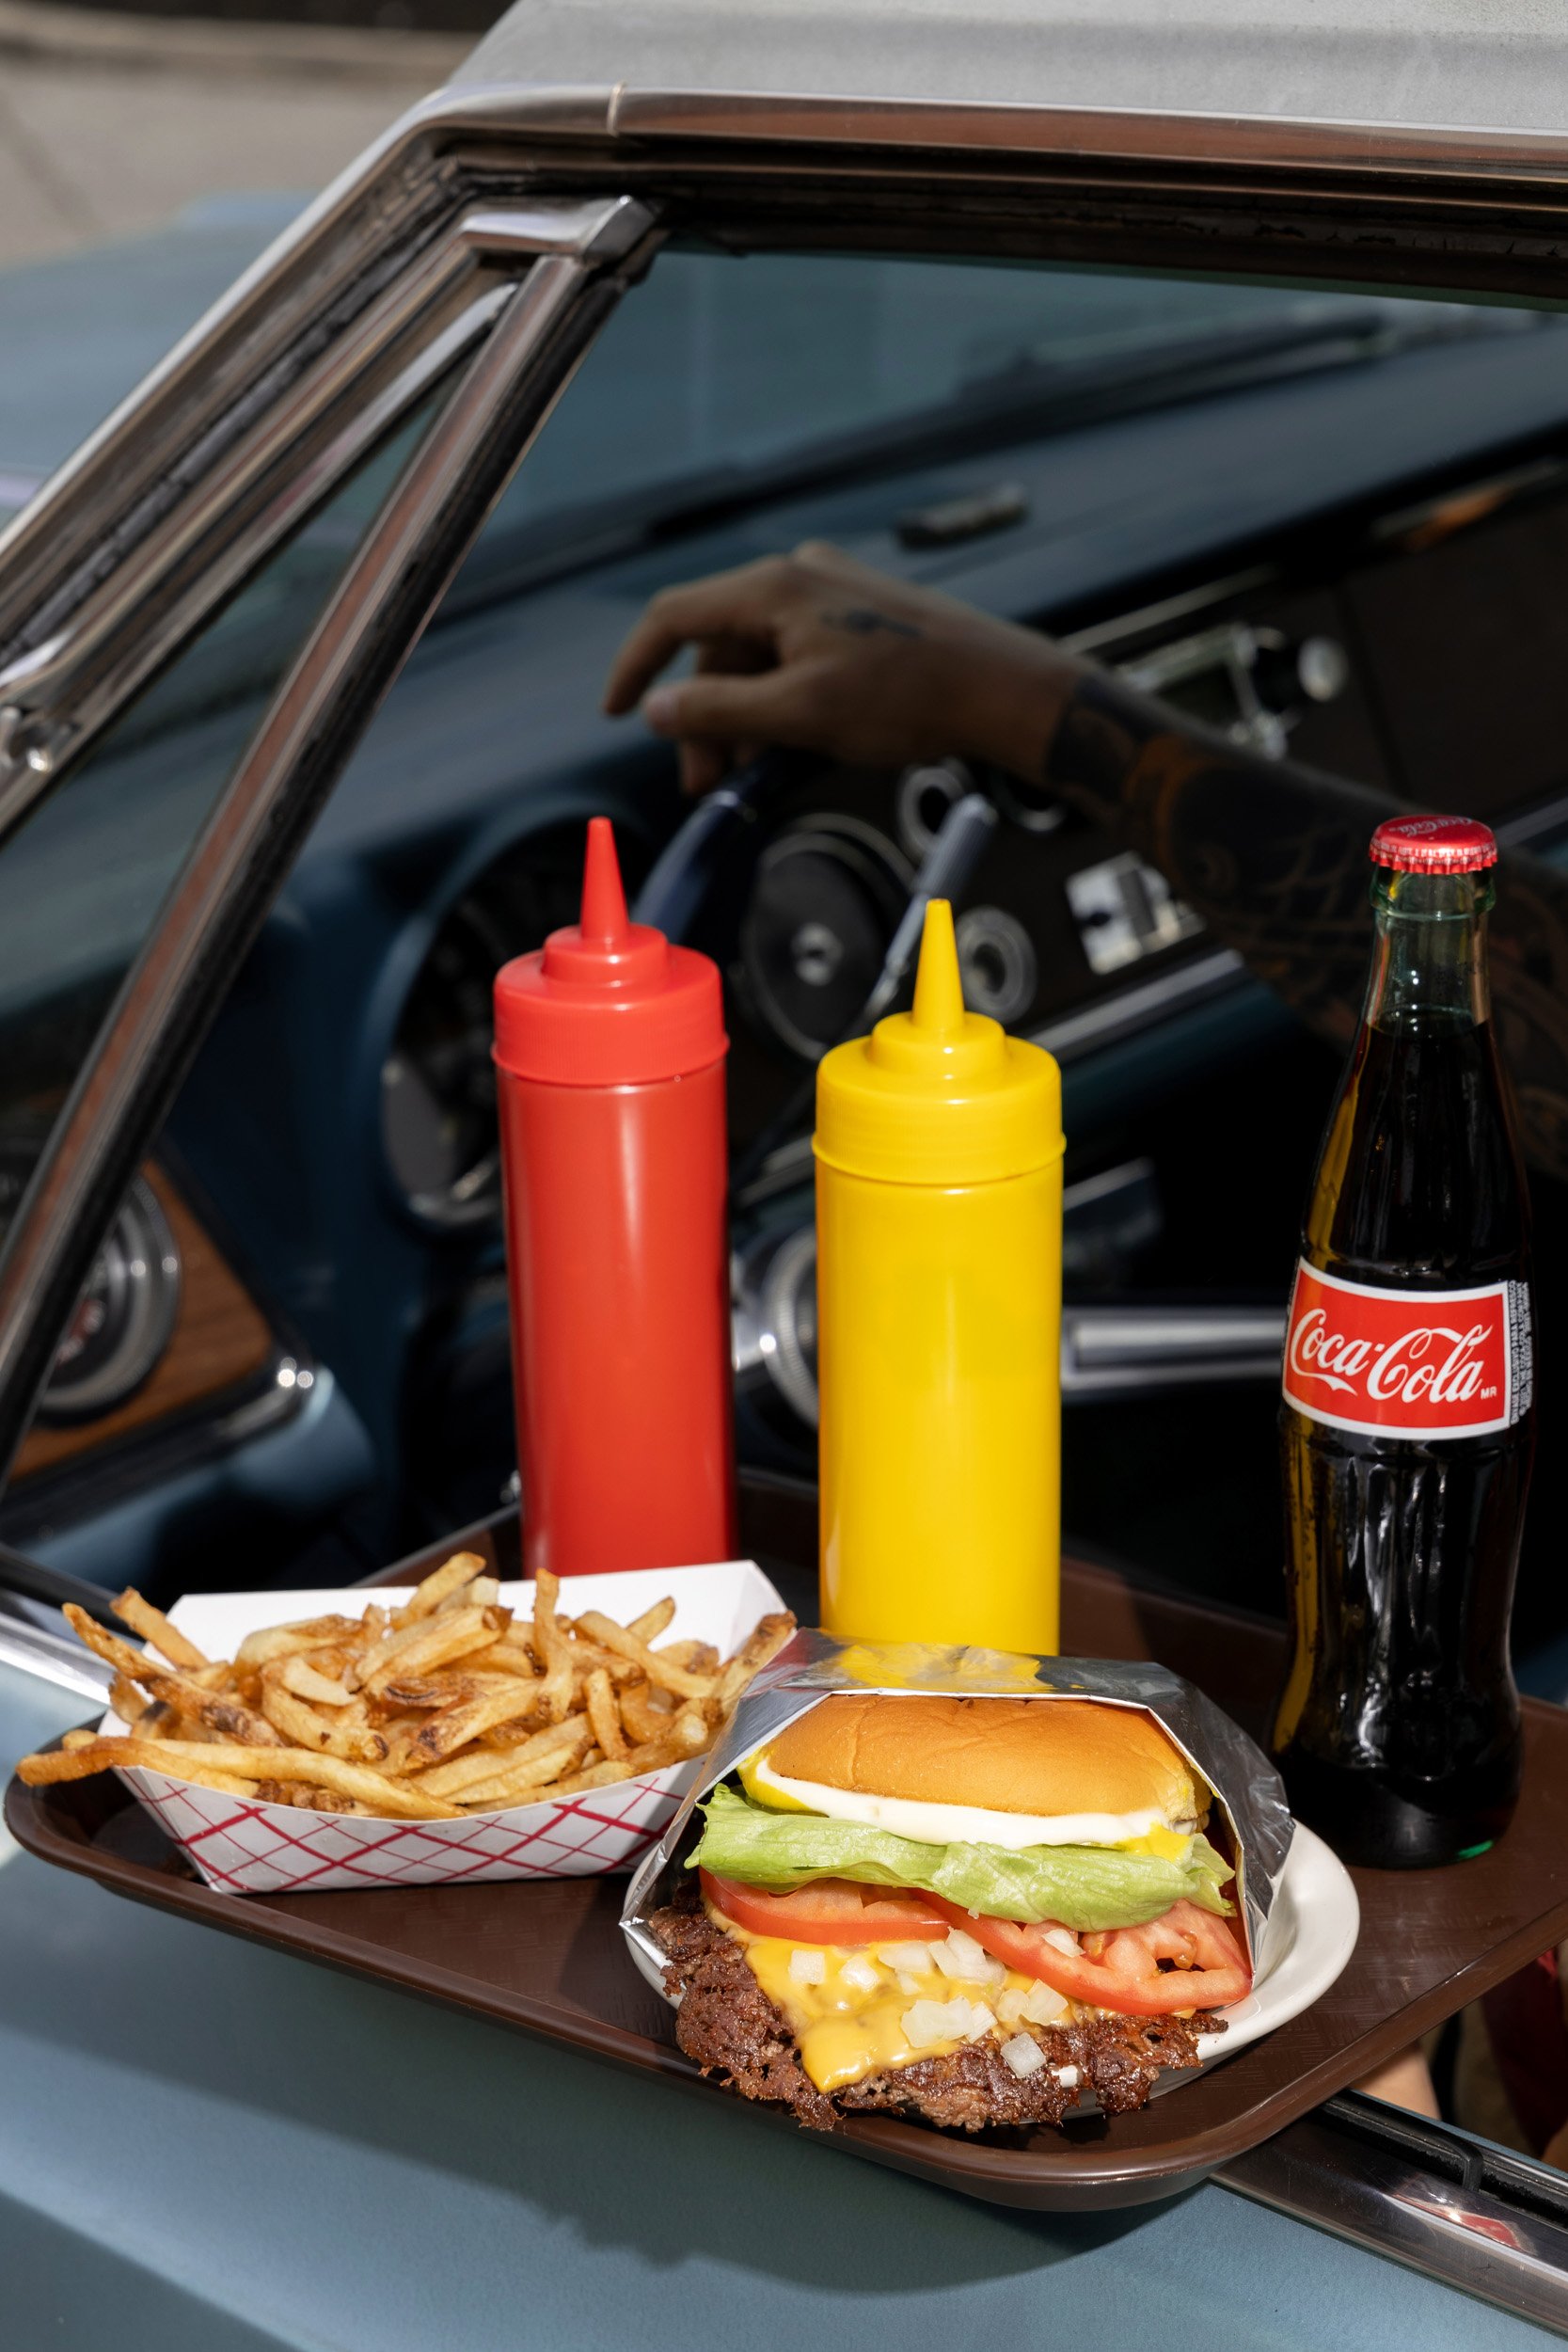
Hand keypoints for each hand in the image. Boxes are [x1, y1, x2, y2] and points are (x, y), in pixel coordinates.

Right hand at [603, 541, 1072, 793]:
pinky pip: (795, 654)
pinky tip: (787, 743)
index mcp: (774, 588)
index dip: (635, 667)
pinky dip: (778, 699)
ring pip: (757, 654)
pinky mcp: (859, 613)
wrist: (1001, 688)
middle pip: (717, 646)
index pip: (673, 618)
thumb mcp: (801, 713)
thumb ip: (720, 711)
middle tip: (705, 780)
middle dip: (702, 714)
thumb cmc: (909, 698)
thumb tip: (656, 711)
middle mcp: (798, 576)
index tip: (616, 714)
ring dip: (741, 714)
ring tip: (747, 772)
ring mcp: (831, 591)